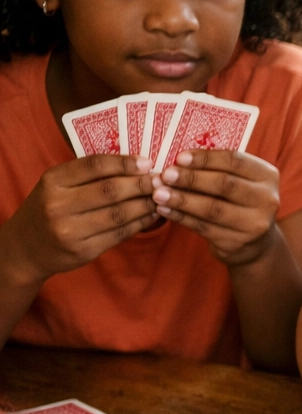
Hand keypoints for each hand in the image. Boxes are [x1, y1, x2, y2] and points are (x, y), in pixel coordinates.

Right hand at [0, 156, 157, 283]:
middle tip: (162, 180)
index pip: (94, 166)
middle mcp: (59, 205)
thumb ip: (88, 175)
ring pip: (119, 214)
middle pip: (110, 190)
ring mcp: (70, 231)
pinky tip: (152, 215)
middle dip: (142, 184)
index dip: (124, 163)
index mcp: (53, 181)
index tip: (148, 162)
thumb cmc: (49, 208)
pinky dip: (141, 223)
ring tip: (162, 196)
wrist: (26, 247)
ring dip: (146, 204)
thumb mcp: (57, 185)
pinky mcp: (83, 251)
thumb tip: (137, 165)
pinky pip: (120, 234)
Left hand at [153, 150, 282, 266]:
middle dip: (191, 179)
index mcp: (268, 176)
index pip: (235, 161)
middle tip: (165, 175)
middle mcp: (267, 200)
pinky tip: (164, 210)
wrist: (255, 243)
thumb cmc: (239, 202)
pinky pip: (204, 228)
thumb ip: (219, 169)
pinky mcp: (238, 243)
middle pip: (224, 184)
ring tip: (158, 194)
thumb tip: (178, 160)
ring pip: (212, 209)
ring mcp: (254, 224)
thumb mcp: (240, 181)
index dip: (206, 158)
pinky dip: (181, 217)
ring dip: (181, 200)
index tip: (180, 157)